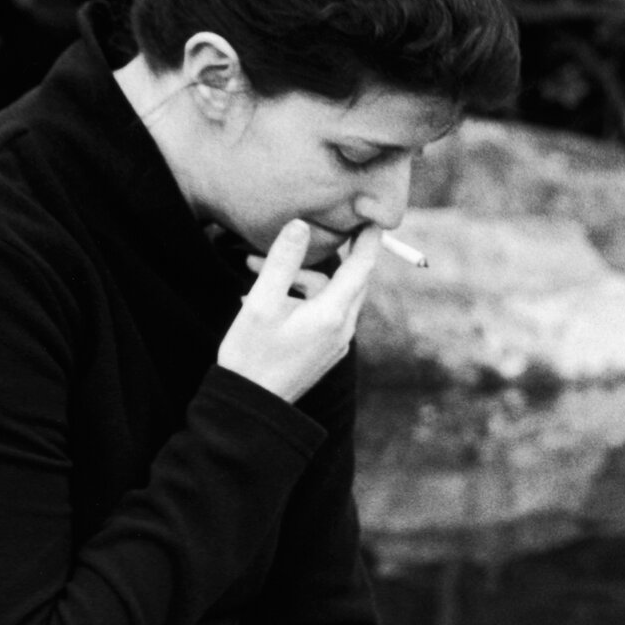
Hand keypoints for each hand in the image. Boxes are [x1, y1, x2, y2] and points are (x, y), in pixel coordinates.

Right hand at [217, 220, 383, 401]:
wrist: (251, 408)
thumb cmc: (252, 355)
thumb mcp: (261, 302)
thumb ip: (282, 261)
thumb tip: (300, 225)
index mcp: (332, 313)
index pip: (362, 266)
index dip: (368, 238)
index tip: (373, 216)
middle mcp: (342, 328)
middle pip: (347, 279)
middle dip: (323, 256)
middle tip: (305, 233)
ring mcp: (336, 343)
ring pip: (330, 296)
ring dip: (300, 279)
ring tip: (255, 272)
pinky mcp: (325, 352)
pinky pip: (323, 314)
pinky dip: (302, 299)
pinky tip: (267, 301)